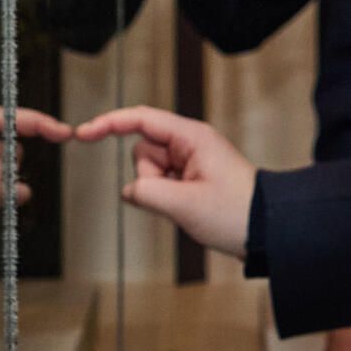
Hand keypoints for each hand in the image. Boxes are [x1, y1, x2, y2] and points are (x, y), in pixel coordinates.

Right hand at [75, 106, 255, 259]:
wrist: (268, 231)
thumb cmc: (237, 213)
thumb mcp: (185, 205)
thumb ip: (146, 192)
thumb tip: (129, 190)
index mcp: (191, 137)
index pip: (140, 119)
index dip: (108, 124)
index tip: (82, 134)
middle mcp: (190, 143)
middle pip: (143, 149)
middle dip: (148, 176)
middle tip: (178, 196)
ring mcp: (191, 161)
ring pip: (150, 170)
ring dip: (159, 190)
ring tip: (189, 204)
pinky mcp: (192, 178)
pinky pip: (163, 184)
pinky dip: (167, 198)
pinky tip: (190, 208)